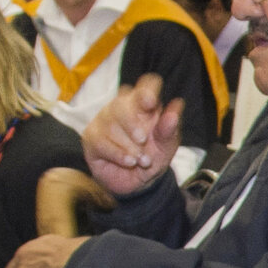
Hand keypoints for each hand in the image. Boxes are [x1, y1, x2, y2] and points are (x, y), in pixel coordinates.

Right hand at [82, 76, 177, 196]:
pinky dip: (118, 154)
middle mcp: (121, 106)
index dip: (147, 90)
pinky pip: (101, 141)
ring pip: (110, 124)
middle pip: (121, 103)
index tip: (150, 103)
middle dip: (133, 124)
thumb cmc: (152, 156)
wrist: (137, 182)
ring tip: (142, 160)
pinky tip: (129, 162)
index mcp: (143, 104)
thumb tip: (176, 107)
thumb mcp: (166, 147)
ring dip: (129, 146)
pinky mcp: (91, 137)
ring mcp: (103, 120)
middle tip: (143, 141)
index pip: (146, 85)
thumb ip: (169, 129)